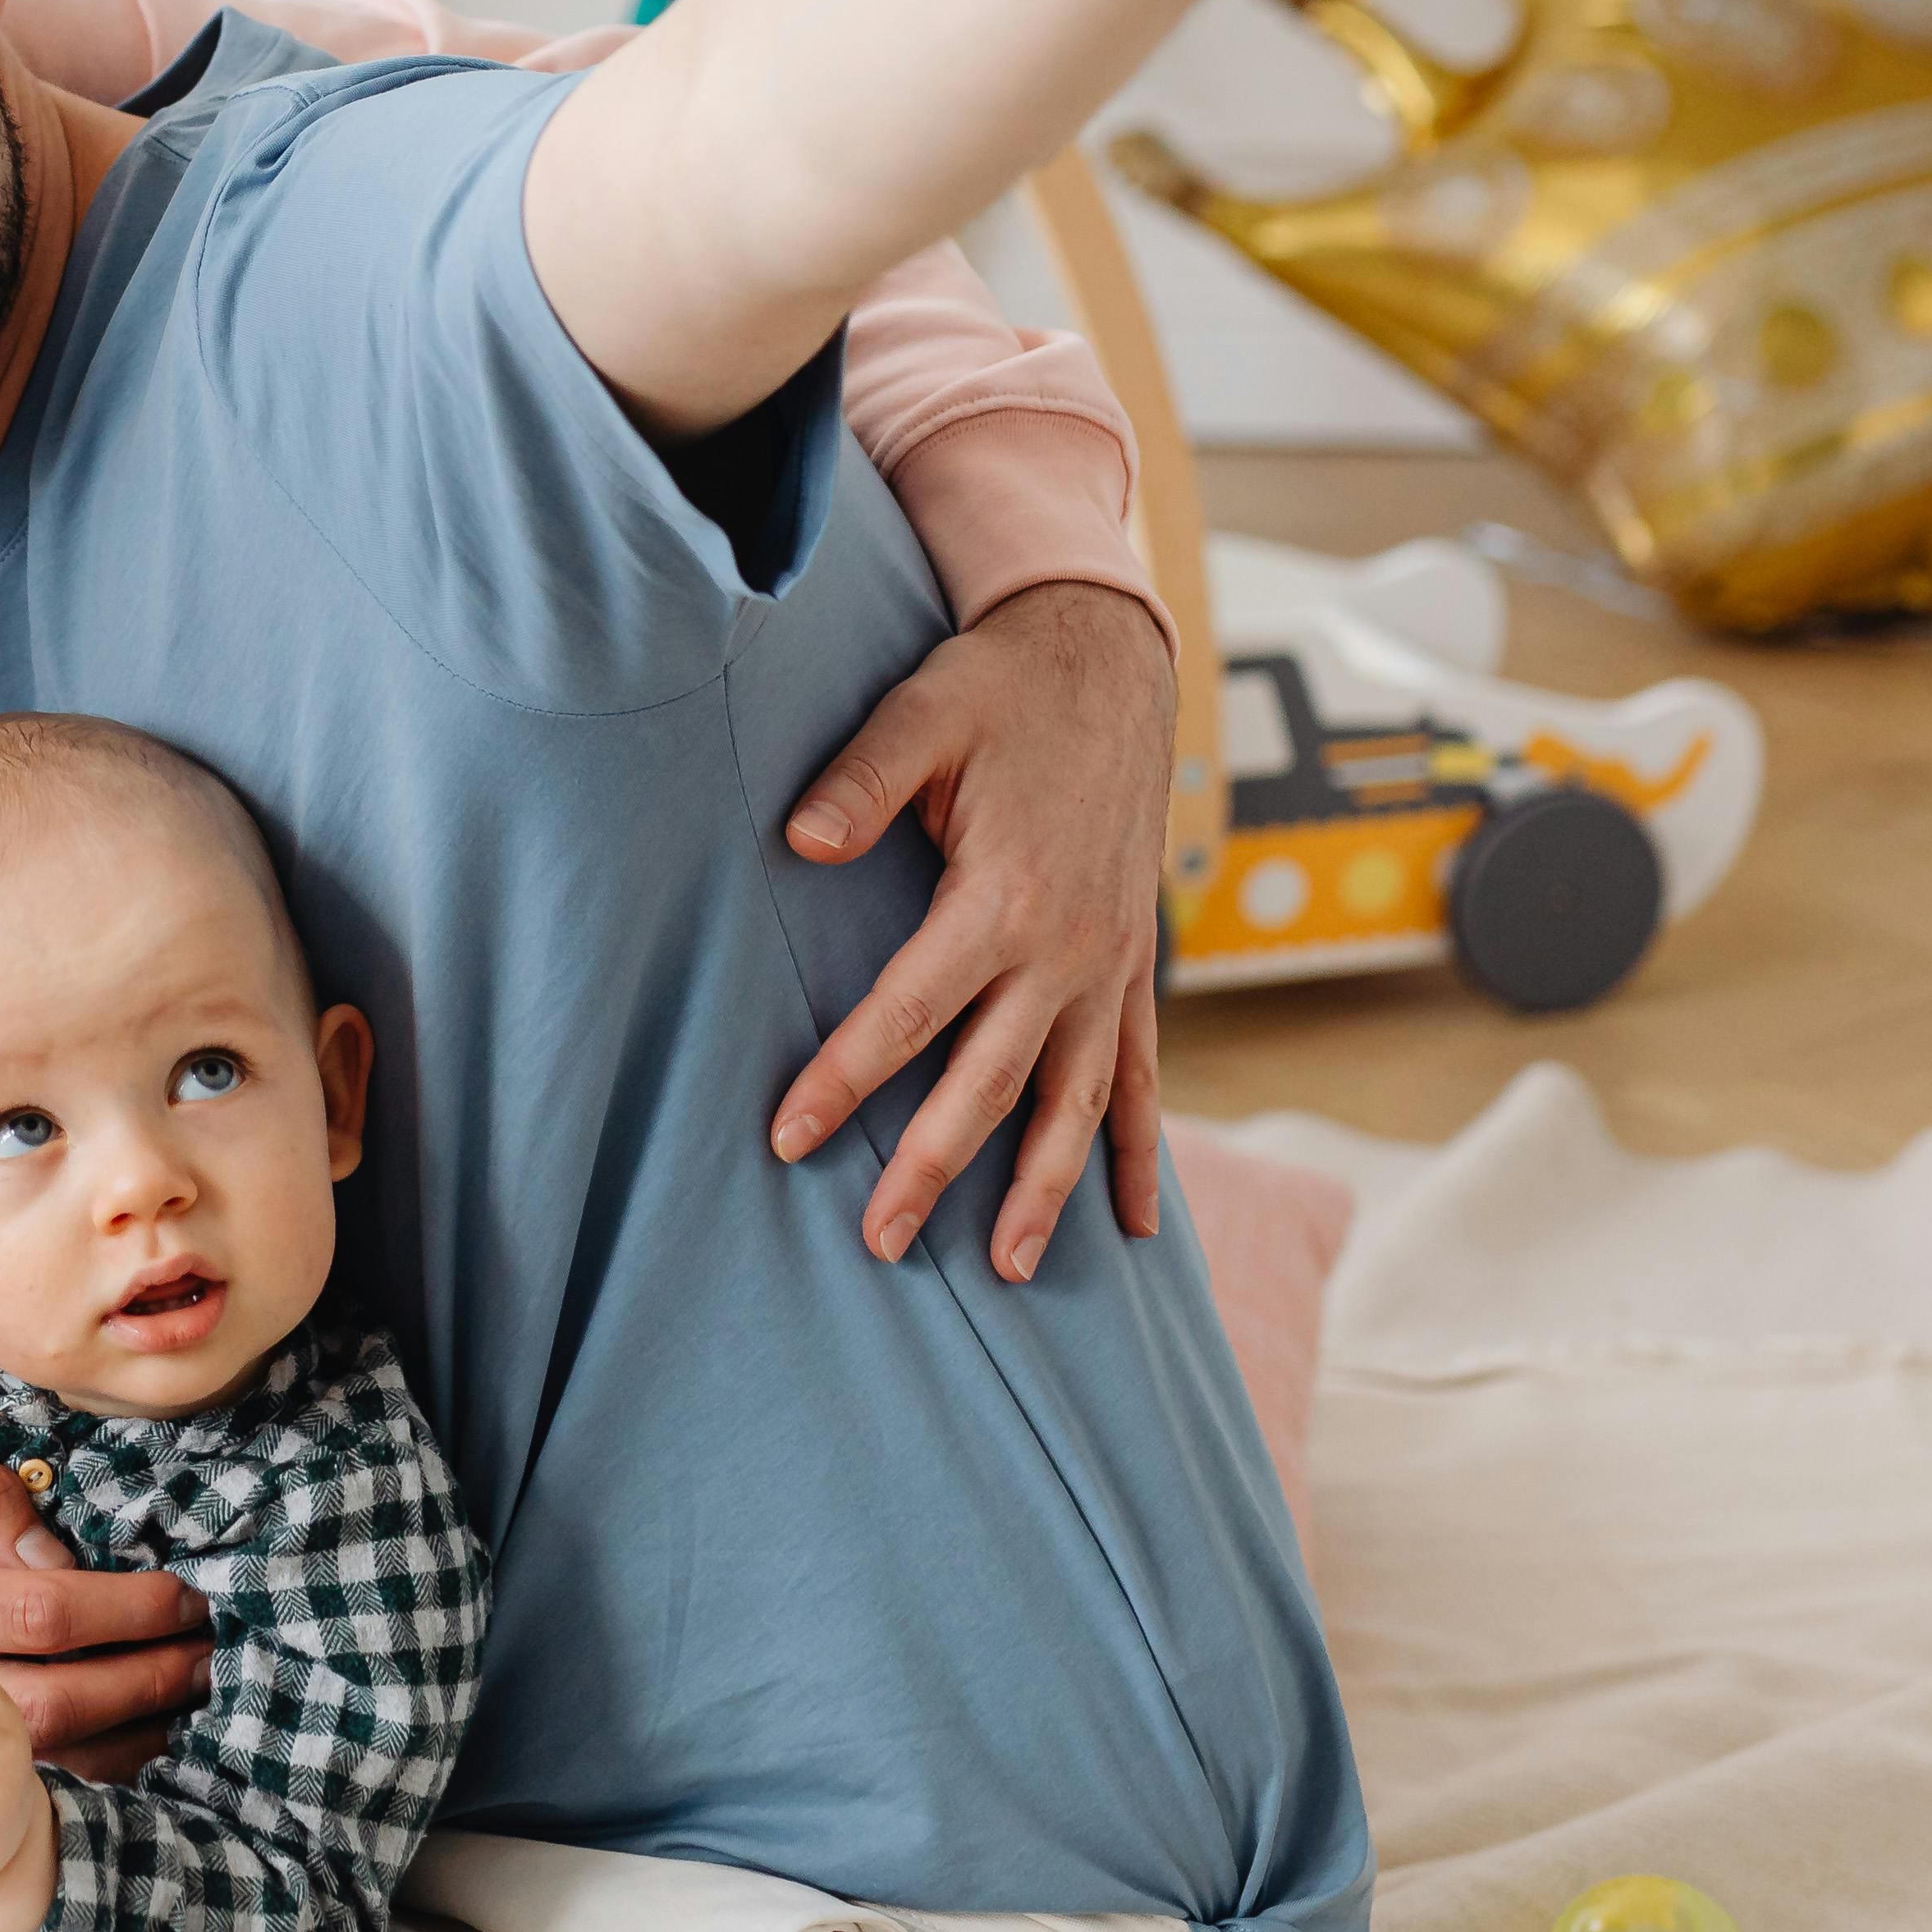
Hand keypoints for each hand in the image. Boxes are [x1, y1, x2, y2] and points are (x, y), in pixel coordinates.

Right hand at [0, 1427, 206, 1797]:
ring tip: (173, 1705)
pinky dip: (44, 1773)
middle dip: (142, 1687)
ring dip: (112, 1745)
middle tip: (203, 1657)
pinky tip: (97, 1743)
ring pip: (15, 1771)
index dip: (127, 1610)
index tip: (182, 1596)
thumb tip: (58, 1555)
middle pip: (43, 1710)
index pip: (39, 1615)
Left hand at [767, 580, 1173, 1282]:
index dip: (845, 1078)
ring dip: (1045, 1191)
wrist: (1108, 659)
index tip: (788, 1138)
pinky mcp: (1135, 967)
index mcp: (1003, 897)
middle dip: (934, 1169)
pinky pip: (1143, 1077)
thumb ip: (861, 780)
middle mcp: (1067, 951)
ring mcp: (1110, 967)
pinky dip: (1138, 1151)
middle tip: (879, 1242)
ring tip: (1010, 1272)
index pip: (909, 1012)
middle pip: (991, 1085)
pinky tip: (1134, 1223)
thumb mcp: (923, 710)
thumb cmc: (999, 687)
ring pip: (1078, 1103)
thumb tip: (797, 842)